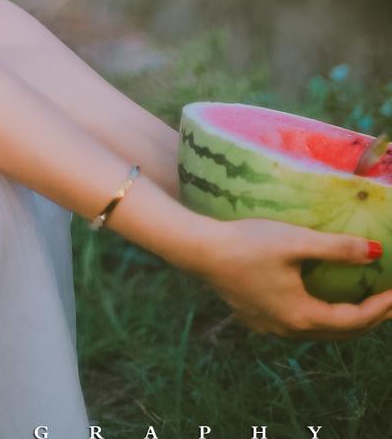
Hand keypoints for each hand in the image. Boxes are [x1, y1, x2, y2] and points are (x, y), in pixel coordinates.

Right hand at [195, 217, 391, 338]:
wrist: (201, 251)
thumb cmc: (248, 242)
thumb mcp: (296, 241)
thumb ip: (337, 248)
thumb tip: (376, 252)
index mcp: (303, 316)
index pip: (355, 319)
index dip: (380, 307)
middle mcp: (290, 329)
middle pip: (340, 332)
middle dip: (369, 318)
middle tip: (388, 302)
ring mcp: (271, 327)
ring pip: (320, 331)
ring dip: (345, 320)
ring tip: (362, 304)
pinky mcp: (257, 319)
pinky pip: (300, 325)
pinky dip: (321, 317)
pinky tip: (319, 301)